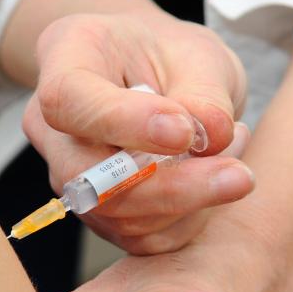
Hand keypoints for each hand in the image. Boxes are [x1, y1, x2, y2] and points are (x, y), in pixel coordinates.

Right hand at [23, 11, 253, 253]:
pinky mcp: (100, 215)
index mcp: (65, 60)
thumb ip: (204, 92)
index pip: (70, 102)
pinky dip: (190, 219)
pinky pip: (142, 237)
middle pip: (89, 176)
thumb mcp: (198, 54)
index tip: (184, 131)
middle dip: (171, 187)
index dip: (124, 122)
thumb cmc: (171, 57)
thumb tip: (213, 135)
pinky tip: (216, 178)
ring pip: (119, 216)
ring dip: (191, 201)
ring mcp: (71, 178)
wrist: (158, 80)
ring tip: (234, 152)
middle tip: (238, 176)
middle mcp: (54, 128)